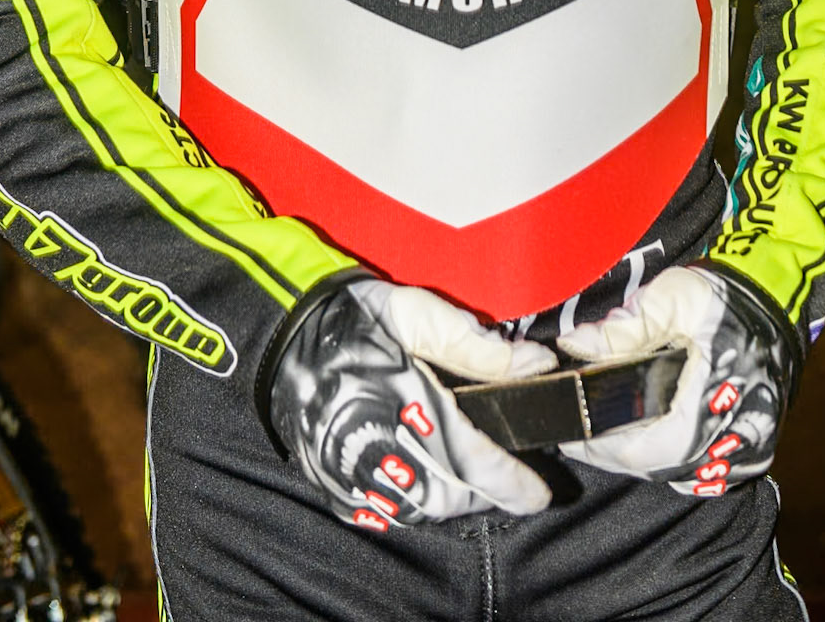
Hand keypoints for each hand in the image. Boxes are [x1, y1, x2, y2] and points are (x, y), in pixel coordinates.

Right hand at [262, 277, 554, 530]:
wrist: (286, 335)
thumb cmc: (358, 317)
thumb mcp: (419, 314)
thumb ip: (477, 345)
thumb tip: (536, 364)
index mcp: (405, 403)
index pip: (471, 458)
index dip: (509, 481)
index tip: (539, 494)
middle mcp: (379, 447)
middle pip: (448, 494)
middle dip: (484, 493)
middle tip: (510, 483)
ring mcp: (352, 472)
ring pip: (419, 509)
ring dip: (453, 500)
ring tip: (474, 482)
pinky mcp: (334, 483)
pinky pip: (387, 510)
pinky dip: (418, 502)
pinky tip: (430, 482)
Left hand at [556, 264, 797, 496]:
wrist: (772, 302)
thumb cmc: (720, 297)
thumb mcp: (670, 299)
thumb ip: (623, 328)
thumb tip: (574, 346)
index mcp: (717, 395)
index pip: (654, 446)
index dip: (608, 448)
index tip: (573, 436)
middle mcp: (739, 432)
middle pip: (663, 466)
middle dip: (618, 454)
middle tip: (583, 437)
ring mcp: (750, 449)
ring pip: (681, 474)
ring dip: (644, 459)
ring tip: (609, 436)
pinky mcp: (754, 453)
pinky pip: (704, 473)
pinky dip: (672, 463)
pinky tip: (649, 442)